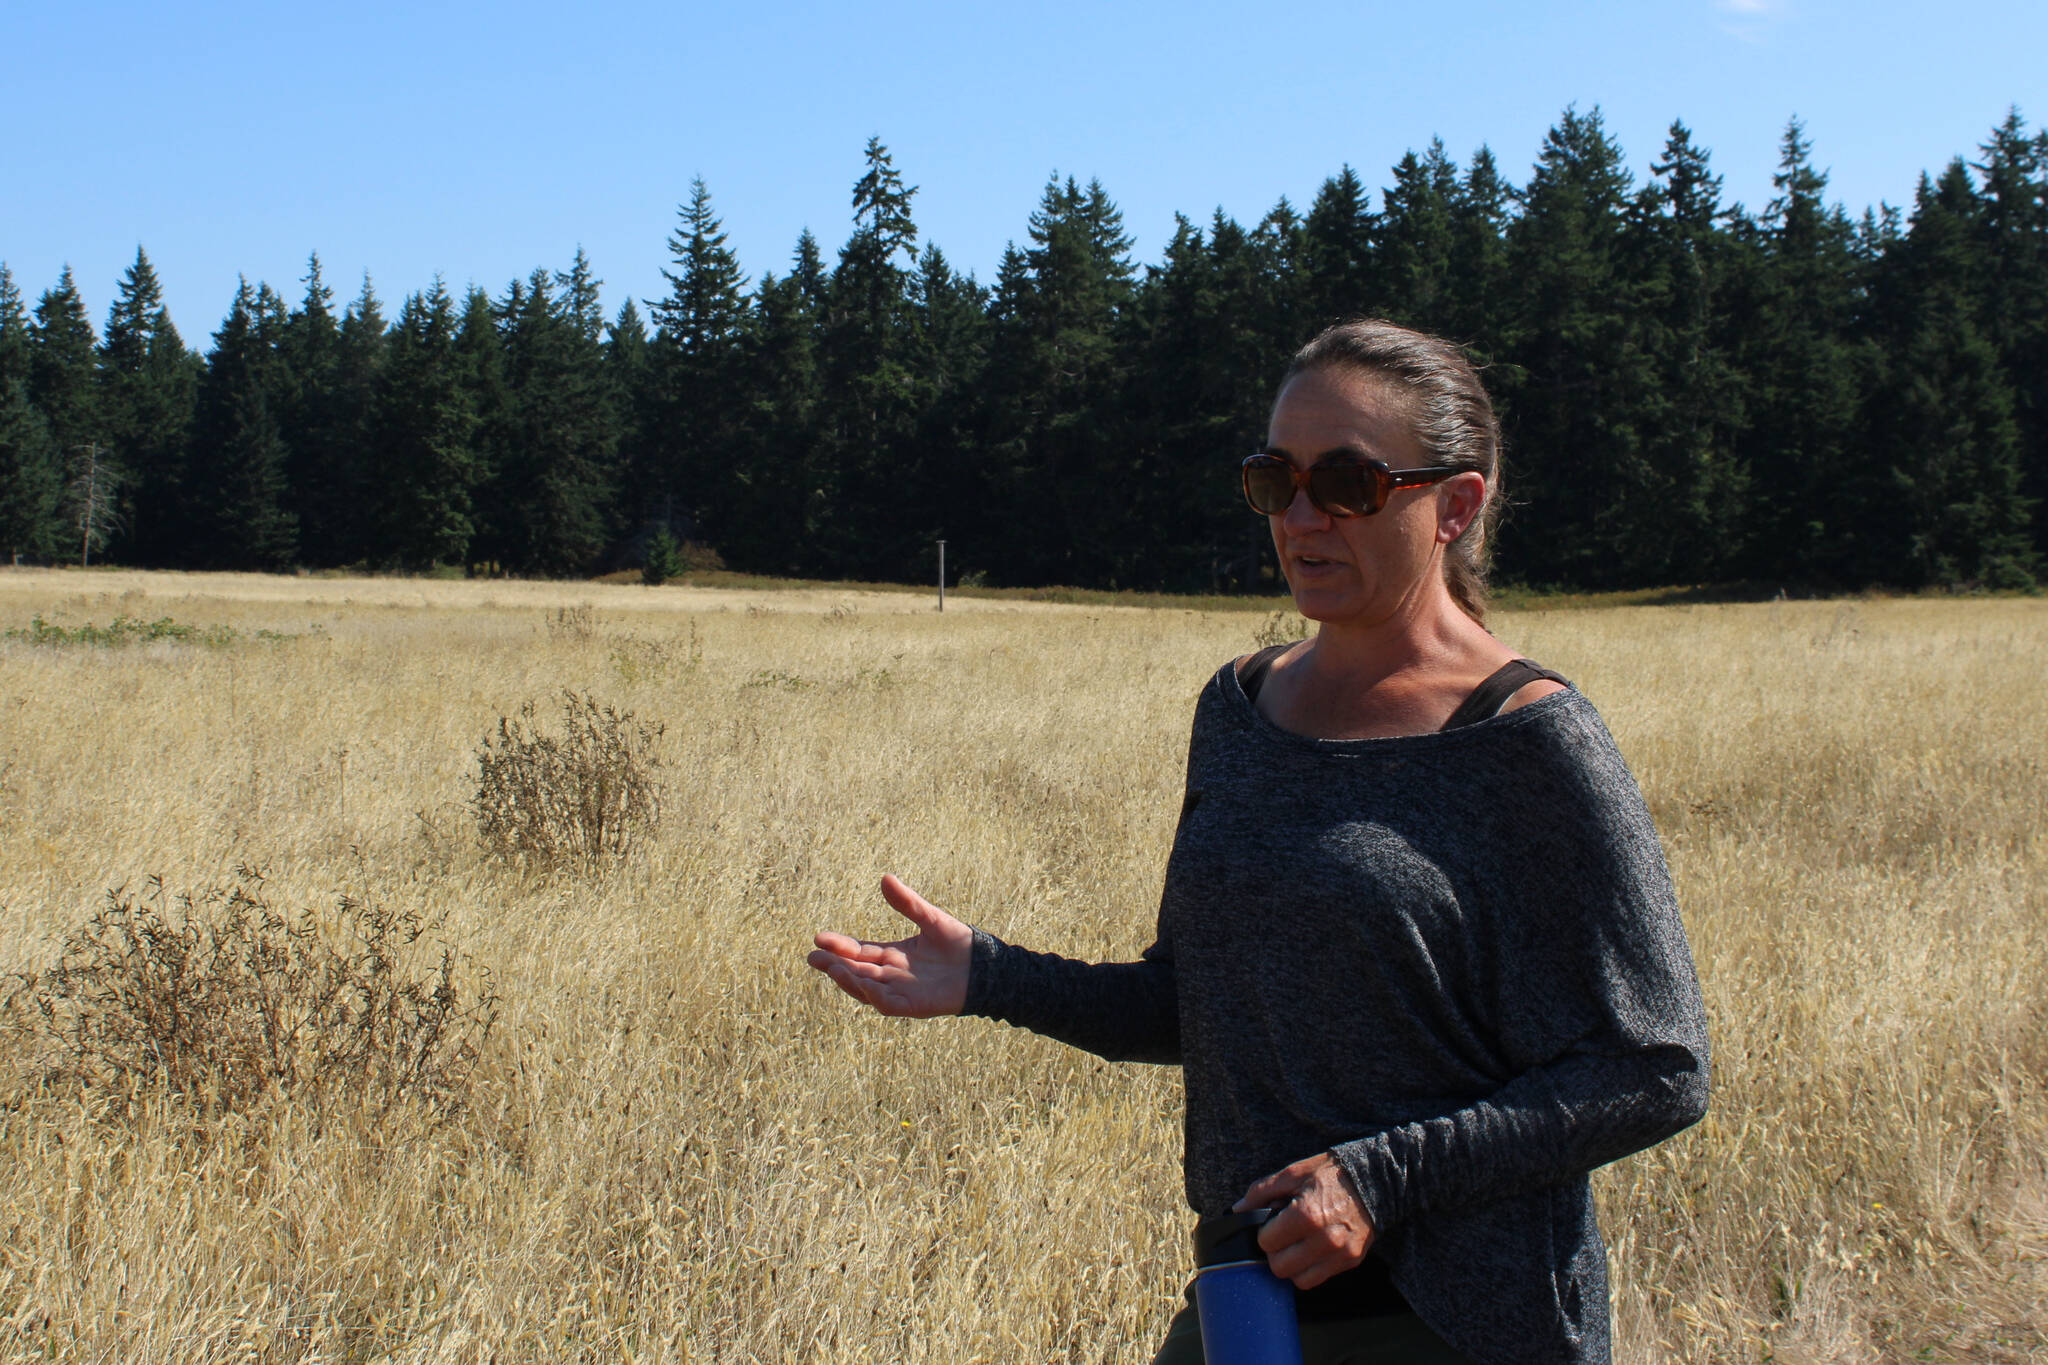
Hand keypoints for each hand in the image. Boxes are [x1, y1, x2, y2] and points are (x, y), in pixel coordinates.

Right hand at [806, 875, 971, 1017]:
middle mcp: (893, 975)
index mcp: (893, 955)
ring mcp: (902, 992)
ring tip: (833, 968)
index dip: (839, 946)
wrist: (986, 967)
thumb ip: (907, 902)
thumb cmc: (961, 944)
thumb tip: (885, 877)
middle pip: (857, 971)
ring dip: (849, 980)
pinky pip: (888, 1004)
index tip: (819, 938)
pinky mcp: (914, 1006)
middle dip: (834, 965)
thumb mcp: (930, 918)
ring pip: (866, 989)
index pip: (859, 952)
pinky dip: (874, 996)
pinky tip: (864, 984)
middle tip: (813, 957)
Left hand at [1234, 1153, 1375, 1289]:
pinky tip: (1312, 1249)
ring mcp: (1339, 1253)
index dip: (1265, 1232)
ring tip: (1297, 1244)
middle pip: (1279, 1267)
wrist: (1376, 1180)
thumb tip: (1238, 1210)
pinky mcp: (1350, 1261)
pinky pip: (1318, 1279)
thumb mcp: (1293, 1173)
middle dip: (1275, 1252)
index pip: (1267, 1243)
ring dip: (1292, 1265)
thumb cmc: (1331, 1173)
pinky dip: (1309, 1269)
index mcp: (1306, 1215)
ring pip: (1298, 1280)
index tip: (1273, 1223)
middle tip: (1282, 1235)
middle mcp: (1324, 1240)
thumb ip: (1261, 1192)